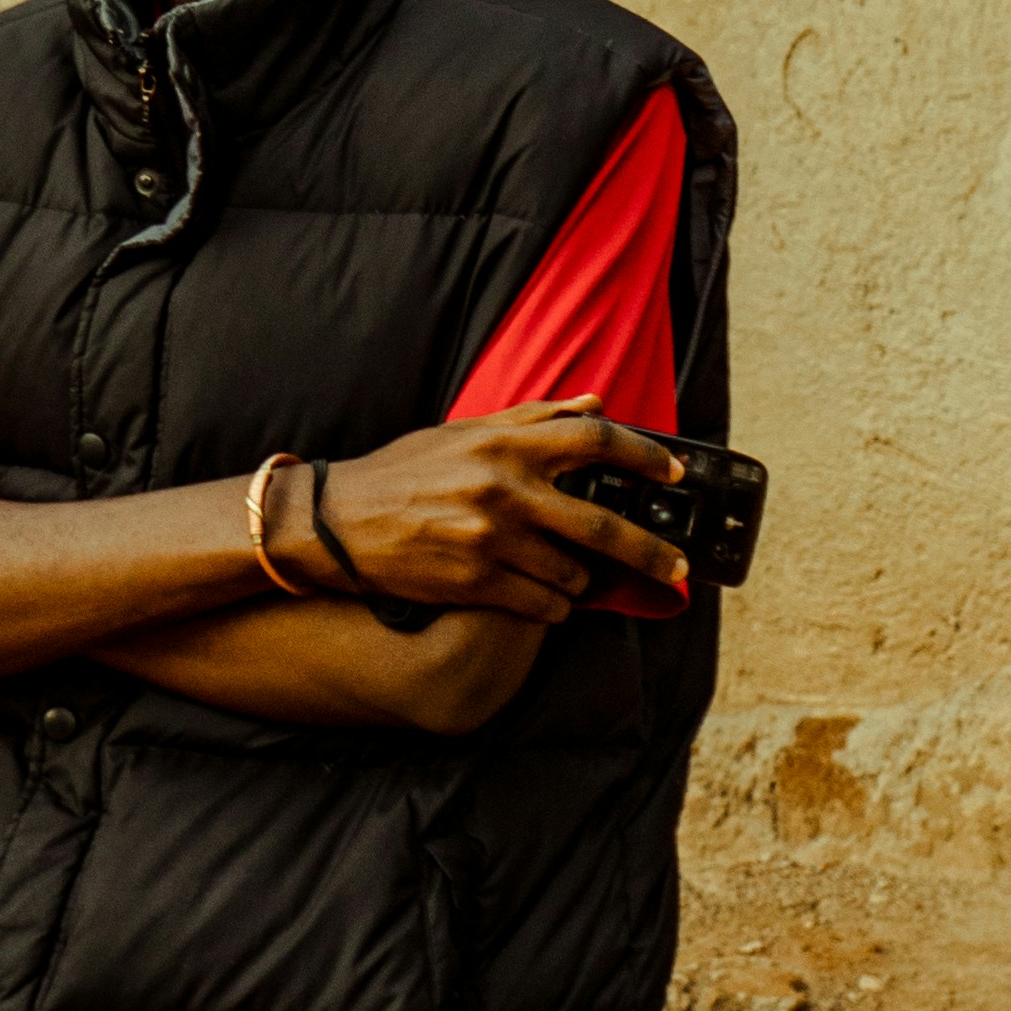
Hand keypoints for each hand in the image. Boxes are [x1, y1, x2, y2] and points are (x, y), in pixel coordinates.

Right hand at [292, 407, 689, 621]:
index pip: (595, 441)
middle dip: (651, 551)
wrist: (334, 522)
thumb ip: (532, 418)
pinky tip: (545, 600)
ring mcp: (491, 541)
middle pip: (603, 526)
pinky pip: (543, 606)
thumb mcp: (463, 432)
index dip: (644, 456)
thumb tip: (596, 403)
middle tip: (677, 565)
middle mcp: (504, 490)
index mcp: (505, 445)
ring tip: (574, 577)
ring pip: (573, 575)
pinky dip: (555, 608)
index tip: (672, 473)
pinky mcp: (475, 583)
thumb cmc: (401, 474)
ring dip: (584, 582)